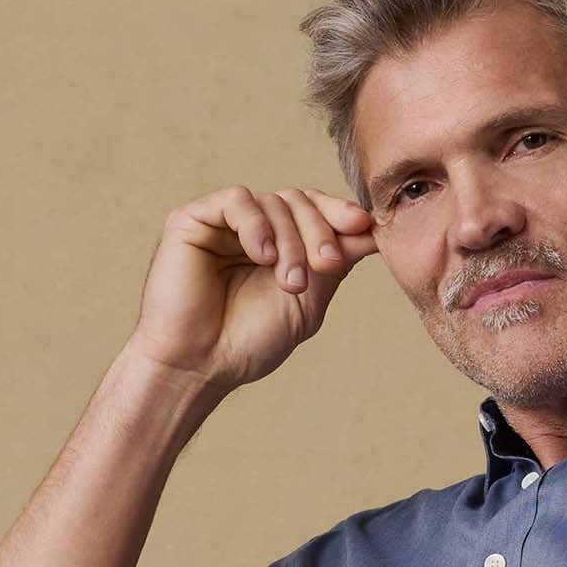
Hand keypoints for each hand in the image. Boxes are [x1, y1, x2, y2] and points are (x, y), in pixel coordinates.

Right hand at [129, 183, 379, 392]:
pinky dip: (257, 224)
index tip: (363, 227)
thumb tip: (374, 228)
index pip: (313, 211)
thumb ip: (335, 262)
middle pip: (298, 202)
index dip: (339, 213)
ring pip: (273, 202)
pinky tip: (261, 256)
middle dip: (319, 232)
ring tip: (289, 282)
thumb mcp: (308, 302)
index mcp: (277, 246)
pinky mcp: (192, 220)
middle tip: (325, 267)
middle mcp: (251, 229)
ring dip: (290, 241)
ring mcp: (221, 223)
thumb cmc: (247, 343)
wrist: (199, 366)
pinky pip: (236, 200)